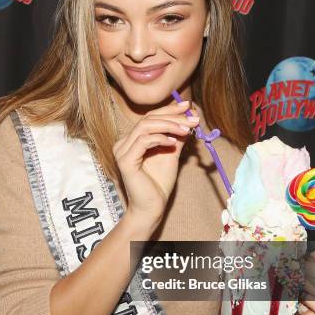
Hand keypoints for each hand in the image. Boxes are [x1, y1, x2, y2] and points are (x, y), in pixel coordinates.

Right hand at [113, 100, 199, 225]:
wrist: (152, 208)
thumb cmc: (159, 184)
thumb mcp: (172, 154)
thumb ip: (177, 136)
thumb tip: (190, 117)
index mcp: (132, 140)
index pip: (150, 117)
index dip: (169, 109)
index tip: (188, 106)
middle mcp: (123, 143)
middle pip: (148, 119)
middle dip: (173, 116)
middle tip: (192, 118)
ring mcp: (122, 151)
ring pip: (145, 126)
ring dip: (169, 125)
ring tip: (186, 130)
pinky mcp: (125, 161)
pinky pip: (143, 141)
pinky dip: (160, 138)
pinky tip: (174, 143)